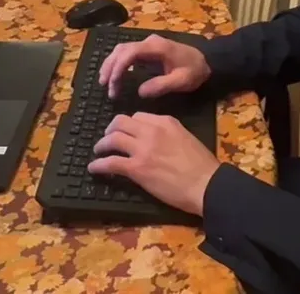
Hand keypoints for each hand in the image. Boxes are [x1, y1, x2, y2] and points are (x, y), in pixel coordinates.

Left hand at [89, 113, 219, 215]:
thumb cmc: (202, 165)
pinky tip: (94, 168)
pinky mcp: (136, 168)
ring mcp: (142, 149)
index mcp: (166, 122)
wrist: (206, 184)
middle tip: (107, 138)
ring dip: (101, 145)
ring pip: (112, 139)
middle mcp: (151, 131)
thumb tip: (156, 140)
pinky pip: (110, 162)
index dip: (129, 124)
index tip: (126, 132)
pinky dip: (99, 165)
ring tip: (98, 151)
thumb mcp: (186, 138)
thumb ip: (169, 134)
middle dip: (110, 129)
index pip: (138, 116)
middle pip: (121, 122)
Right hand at [98, 34, 209, 99]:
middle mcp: (149, 42)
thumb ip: (161, 85)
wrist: (207, 61)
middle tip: (105, 86)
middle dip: (111, 67)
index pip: (131, 52)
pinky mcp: (148, 50)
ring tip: (105, 82)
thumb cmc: (195, 71)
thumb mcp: (182, 81)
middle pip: (122, 49)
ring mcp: (148, 44)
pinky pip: (128, 53)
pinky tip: (114, 76)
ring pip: (122, 50)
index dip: (119, 67)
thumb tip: (140, 92)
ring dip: (111, 64)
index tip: (113, 83)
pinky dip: (118, 63)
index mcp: (157, 47)